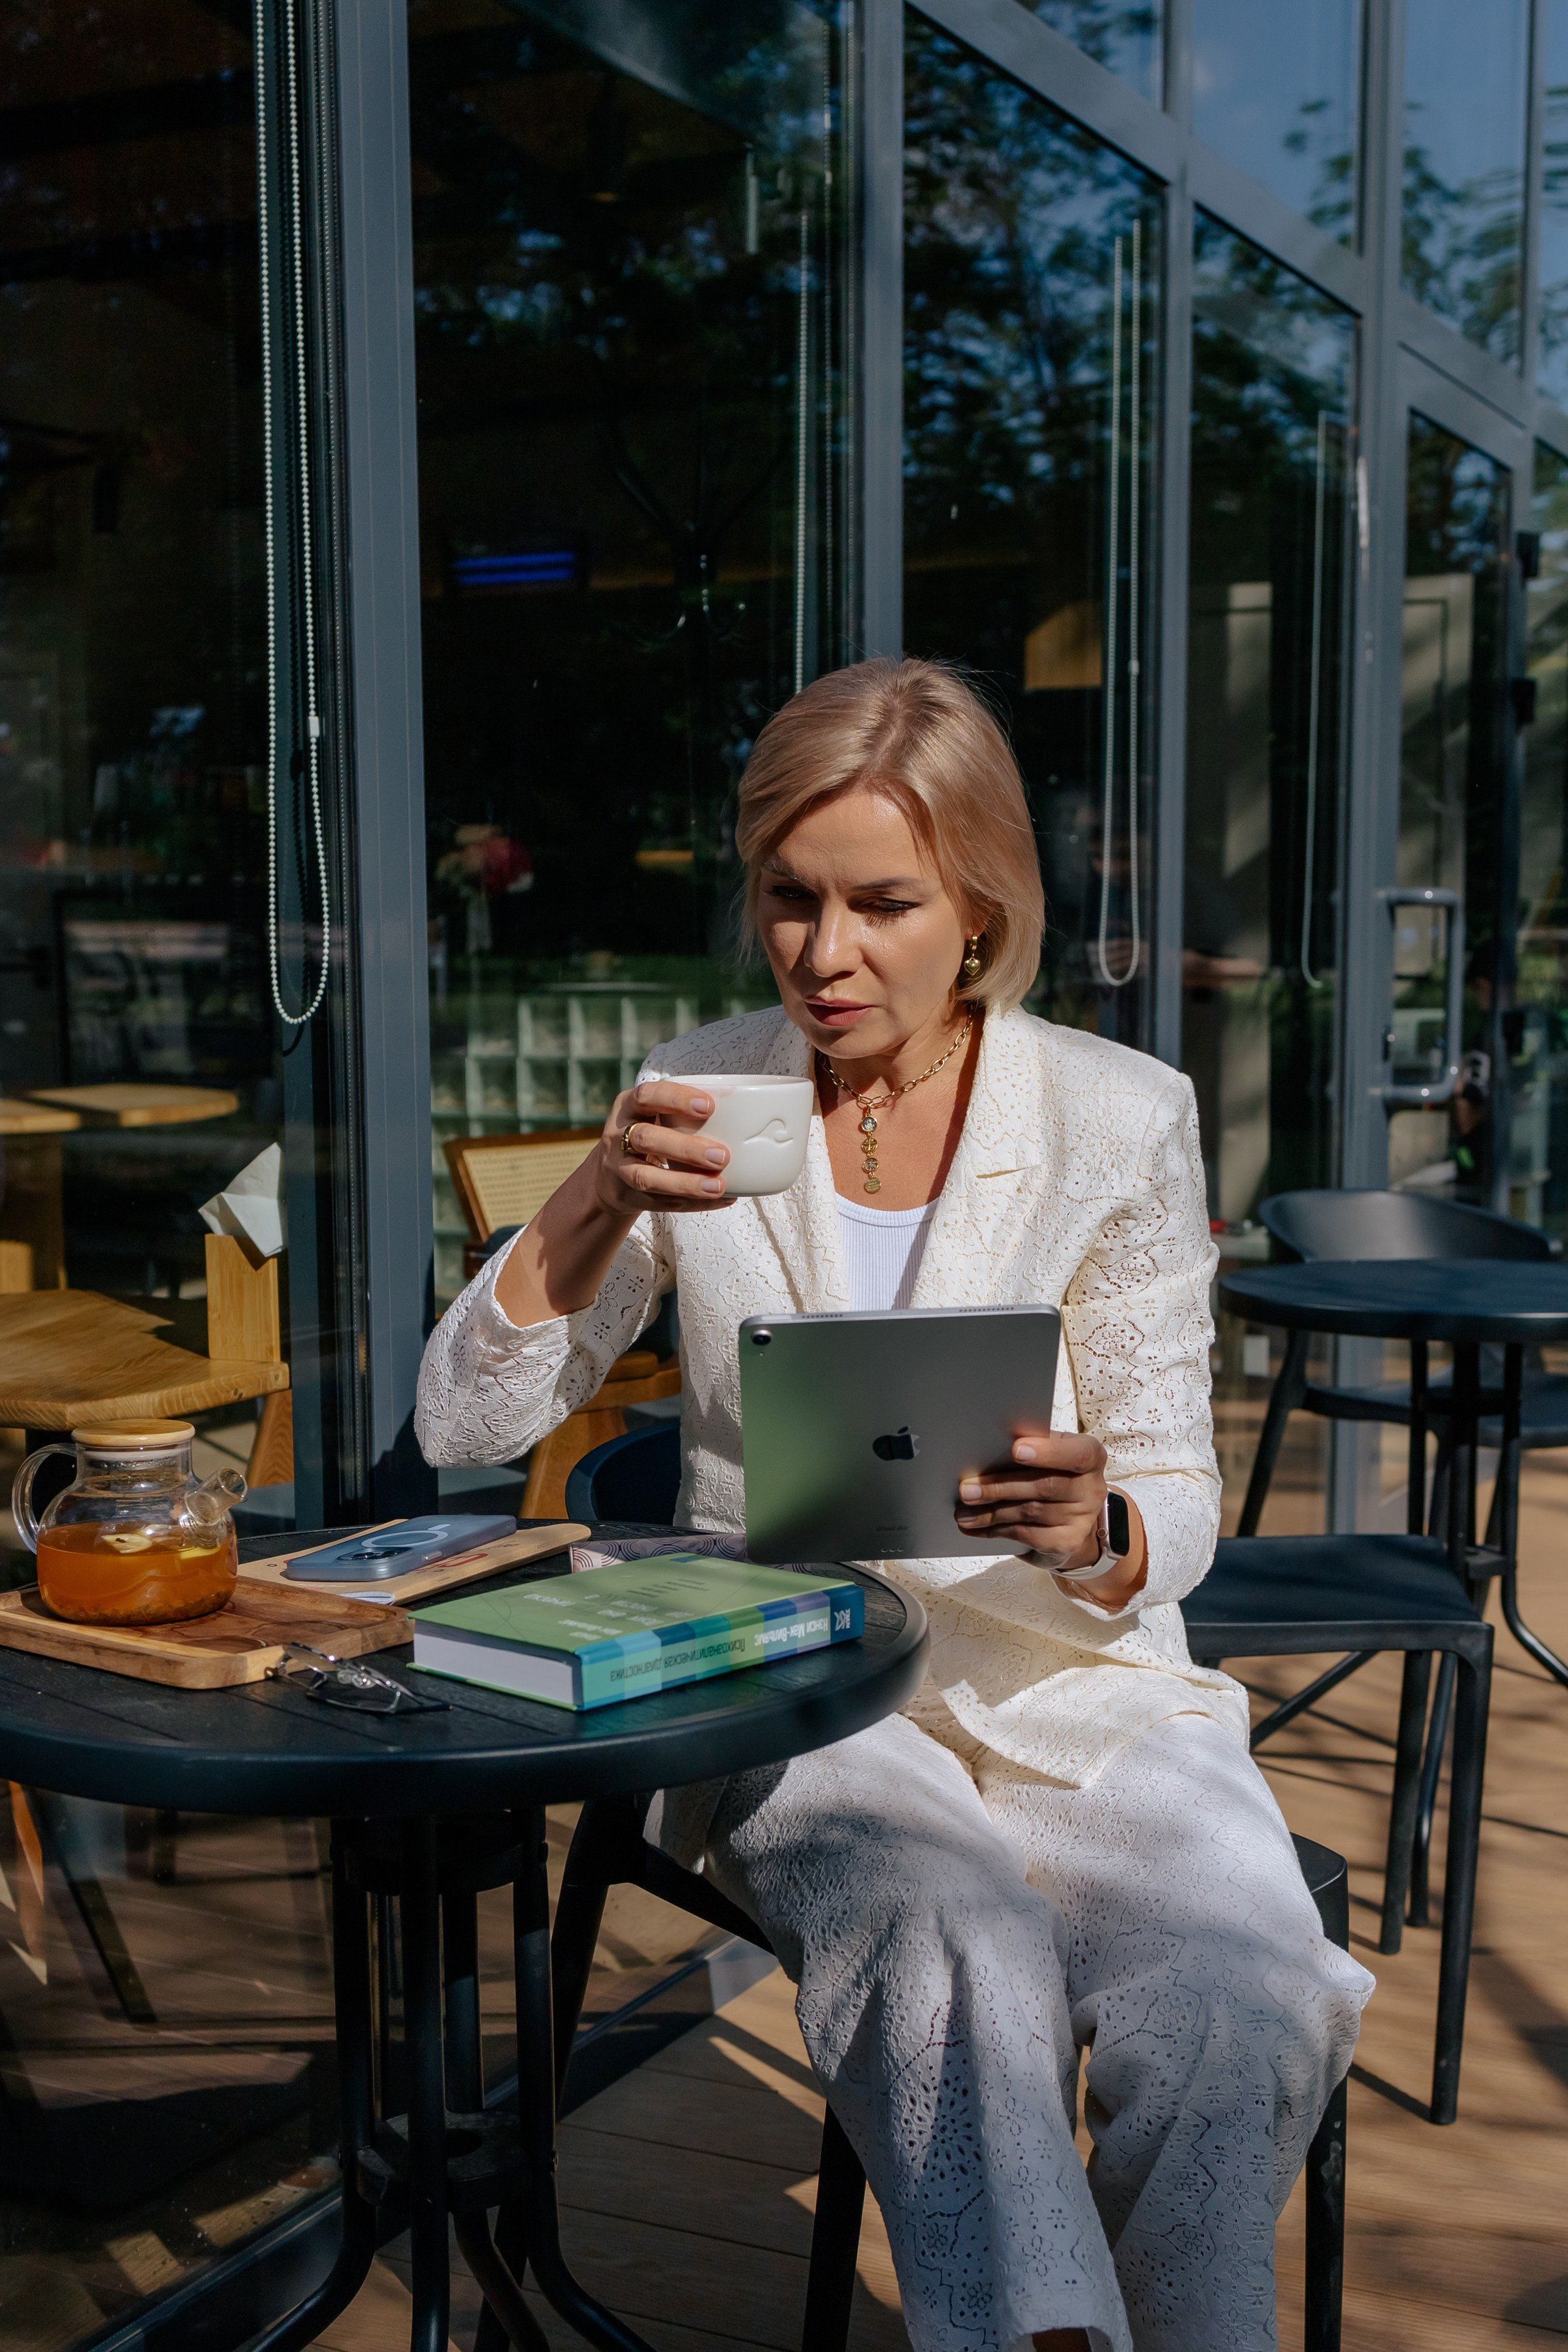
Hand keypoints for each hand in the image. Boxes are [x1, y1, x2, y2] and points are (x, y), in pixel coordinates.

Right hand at [594, 1080, 736, 1215]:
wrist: (609, 1178)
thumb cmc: (648, 1137)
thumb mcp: (653, 1116)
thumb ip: (683, 1113)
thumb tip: (743, 1114)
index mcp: (627, 1107)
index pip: (646, 1096)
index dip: (676, 1099)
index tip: (709, 1107)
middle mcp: (617, 1136)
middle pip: (646, 1138)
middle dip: (685, 1148)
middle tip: (722, 1156)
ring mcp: (618, 1169)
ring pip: (647, 1178)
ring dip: (685, 1183)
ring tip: (719, 1186)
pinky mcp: (626, 1197)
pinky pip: (660, 1204)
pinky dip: (694, 1203)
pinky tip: (722, 1198)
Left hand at [955, 1433, 1145, 1607]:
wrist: (1072, 1517)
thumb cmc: (1052, 1473)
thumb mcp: (1048, 1455)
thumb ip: (1030, 1447)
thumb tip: (983, 1448)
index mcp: (1089, 1456)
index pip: (1077, 1454)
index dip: (1048, 1452)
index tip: (1015, 1449)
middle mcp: (1092, 1488)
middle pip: (1045, 1486)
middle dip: (1001, 1487)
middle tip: (966, 1489)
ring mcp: (1082, 1519)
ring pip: (1031, 1513)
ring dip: (991, 1513)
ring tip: (962, 1512)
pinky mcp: (1067, 1543)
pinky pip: (1027, 1536)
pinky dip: (997, 1531)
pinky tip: (975, 1528)